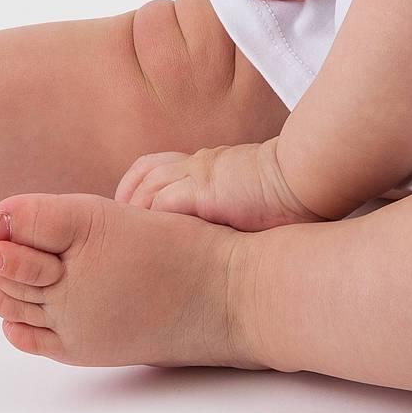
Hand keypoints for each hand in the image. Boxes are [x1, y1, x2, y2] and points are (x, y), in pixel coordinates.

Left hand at [113, 137, 329, 230]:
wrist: (303, 180)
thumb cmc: (290, 197)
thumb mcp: (251, 199)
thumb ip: (229, 210)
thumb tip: (223, 238)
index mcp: (208, 166)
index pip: (156, 168)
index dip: (136, 189)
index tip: (126, 217)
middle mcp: (197, 167)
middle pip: (142, 175)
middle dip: (121, 201)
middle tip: (107, 232)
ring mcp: (197, 177)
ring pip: (144, 188)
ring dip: (127, 213)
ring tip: (115, 244)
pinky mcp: (200, 192)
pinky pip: (158, 203)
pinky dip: (144, 220)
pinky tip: (135, 246)